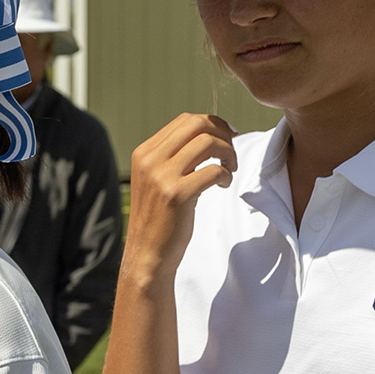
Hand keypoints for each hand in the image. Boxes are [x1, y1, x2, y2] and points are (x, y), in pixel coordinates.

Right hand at [125, 111, 237, 285]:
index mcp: (143, 153)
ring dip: (228, 152)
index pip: (184, 120)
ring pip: (208, 142)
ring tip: (229, 169)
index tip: (226, 138)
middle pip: (197, 124)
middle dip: (223, 134)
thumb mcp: (157, 180)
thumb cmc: (159, 217)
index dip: (212, 124)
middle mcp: (149, 160)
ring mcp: (161, 177)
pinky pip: (213, 170)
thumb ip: (174, 156)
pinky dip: (225, 174)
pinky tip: (223, 185)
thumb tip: (209, 133)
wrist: (147, 253)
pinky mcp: (176, 195)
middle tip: (230, 153)